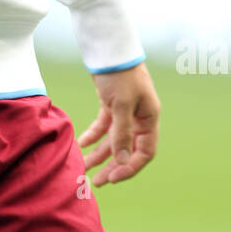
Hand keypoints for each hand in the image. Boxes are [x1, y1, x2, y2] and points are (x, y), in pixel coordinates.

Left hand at [76, 62, 159, 186]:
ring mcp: (125, 111)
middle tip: (96, 182)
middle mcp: (139, 117)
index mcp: (149, 118)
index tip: (112, 179)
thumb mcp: (121, 105)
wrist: (109, 48)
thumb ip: (122, 134)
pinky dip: (93, 135)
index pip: (144, 152)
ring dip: (100, 154)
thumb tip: (123, 162)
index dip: (130, 168)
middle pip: (127, 149)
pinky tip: (81, 144)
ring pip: (113, 139)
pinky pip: (103, 126)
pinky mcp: (111, 104)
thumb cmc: (120, 75)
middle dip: (112, 166)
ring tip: (84, 168)